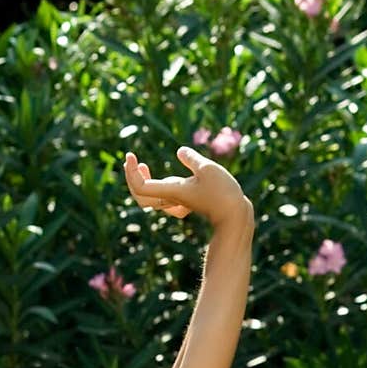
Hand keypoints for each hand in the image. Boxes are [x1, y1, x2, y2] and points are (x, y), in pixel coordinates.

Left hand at [123, 146, 251, 228]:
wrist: (236, 216)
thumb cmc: (223, 193)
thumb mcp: (208, 168)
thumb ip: (192, 159)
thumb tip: (180, 151)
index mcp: (172, 191)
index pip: (140, 186)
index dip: (130, 172)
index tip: (131, 155)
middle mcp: (171, 199)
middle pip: (140, 195)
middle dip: (131, 178)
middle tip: (131, 160)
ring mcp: (179, 202)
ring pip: (151, 197)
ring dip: (143, 181)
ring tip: (141, 165)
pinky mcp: (188, 202)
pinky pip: (166, 199)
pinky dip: (160, 188)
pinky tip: (166, 179)